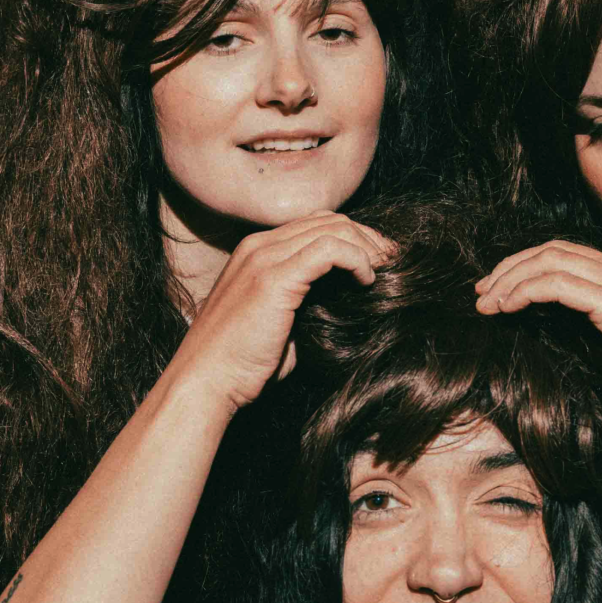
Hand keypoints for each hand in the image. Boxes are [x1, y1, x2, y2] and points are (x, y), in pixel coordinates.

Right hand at [170, 212, 393, 411]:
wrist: (205, 382)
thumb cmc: (242, 364)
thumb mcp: (279, 323)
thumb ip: (305, 302)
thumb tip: (346, 301)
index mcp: (257, 252)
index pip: (316, 225)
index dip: (354, 238)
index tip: (381, 262)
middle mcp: (259, 246)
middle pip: (330, 220)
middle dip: (368, 238)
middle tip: (394, 262)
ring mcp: (264, 257)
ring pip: (333, 228)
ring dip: (368, 247)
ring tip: (387, 271)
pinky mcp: (274, 277)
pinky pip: (330, 249)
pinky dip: (356, 259)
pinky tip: (366, 281)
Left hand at [475, 240, 601, 433]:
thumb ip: (591, 341)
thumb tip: (552, 338)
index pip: (565, 256)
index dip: (525, 269)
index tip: (497, 294)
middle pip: (552, 251)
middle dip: (509, 268)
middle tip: (481, 295)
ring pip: (551, 261)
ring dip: (510, 279)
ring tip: (486, 303)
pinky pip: (561, 284)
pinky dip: (526, 290)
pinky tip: (507, 308)